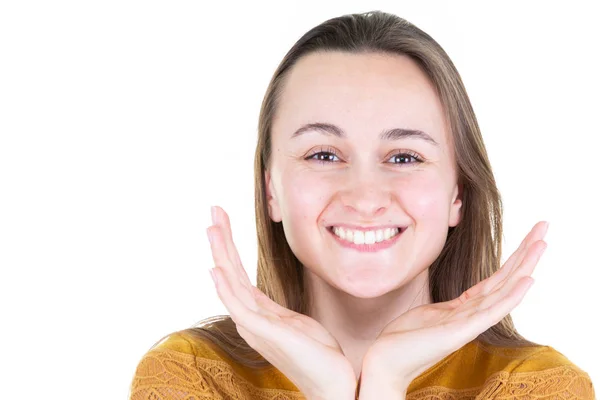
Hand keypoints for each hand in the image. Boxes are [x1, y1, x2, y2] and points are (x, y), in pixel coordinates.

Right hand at [206, 206, 356, 399]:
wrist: (333, 385)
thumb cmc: (319, 356)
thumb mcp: (298, 324)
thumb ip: (281, 311)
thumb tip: (275, 302)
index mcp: (260, 314)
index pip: (238, 274)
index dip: (229, 246)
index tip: (223, 221)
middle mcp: (251, 318)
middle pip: (230, 273)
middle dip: (222, 241)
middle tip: (214, 210)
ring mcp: (256, 326)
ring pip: (231, 283)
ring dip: (221, 254)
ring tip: (212, 227)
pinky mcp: (265, 333)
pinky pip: (240, 306)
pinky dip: (226, 287)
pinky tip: (217, 269)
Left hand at [360, 221, 548, 393]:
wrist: (388, 359)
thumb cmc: (406, 337)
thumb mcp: (431, 312)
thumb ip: (450, 305)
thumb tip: (461, 297)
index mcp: (466, 307)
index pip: (496, 279)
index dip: (513, 257)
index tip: (530, 236)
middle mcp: (473, 314)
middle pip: (506, 279)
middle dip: (525, 253)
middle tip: (544, 227)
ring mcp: (469, 323)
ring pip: (504, 291)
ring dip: (525, 266)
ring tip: (542, 244)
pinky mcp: (461, 332)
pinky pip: (490, 311)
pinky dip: (511, 296)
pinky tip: (527, 281)